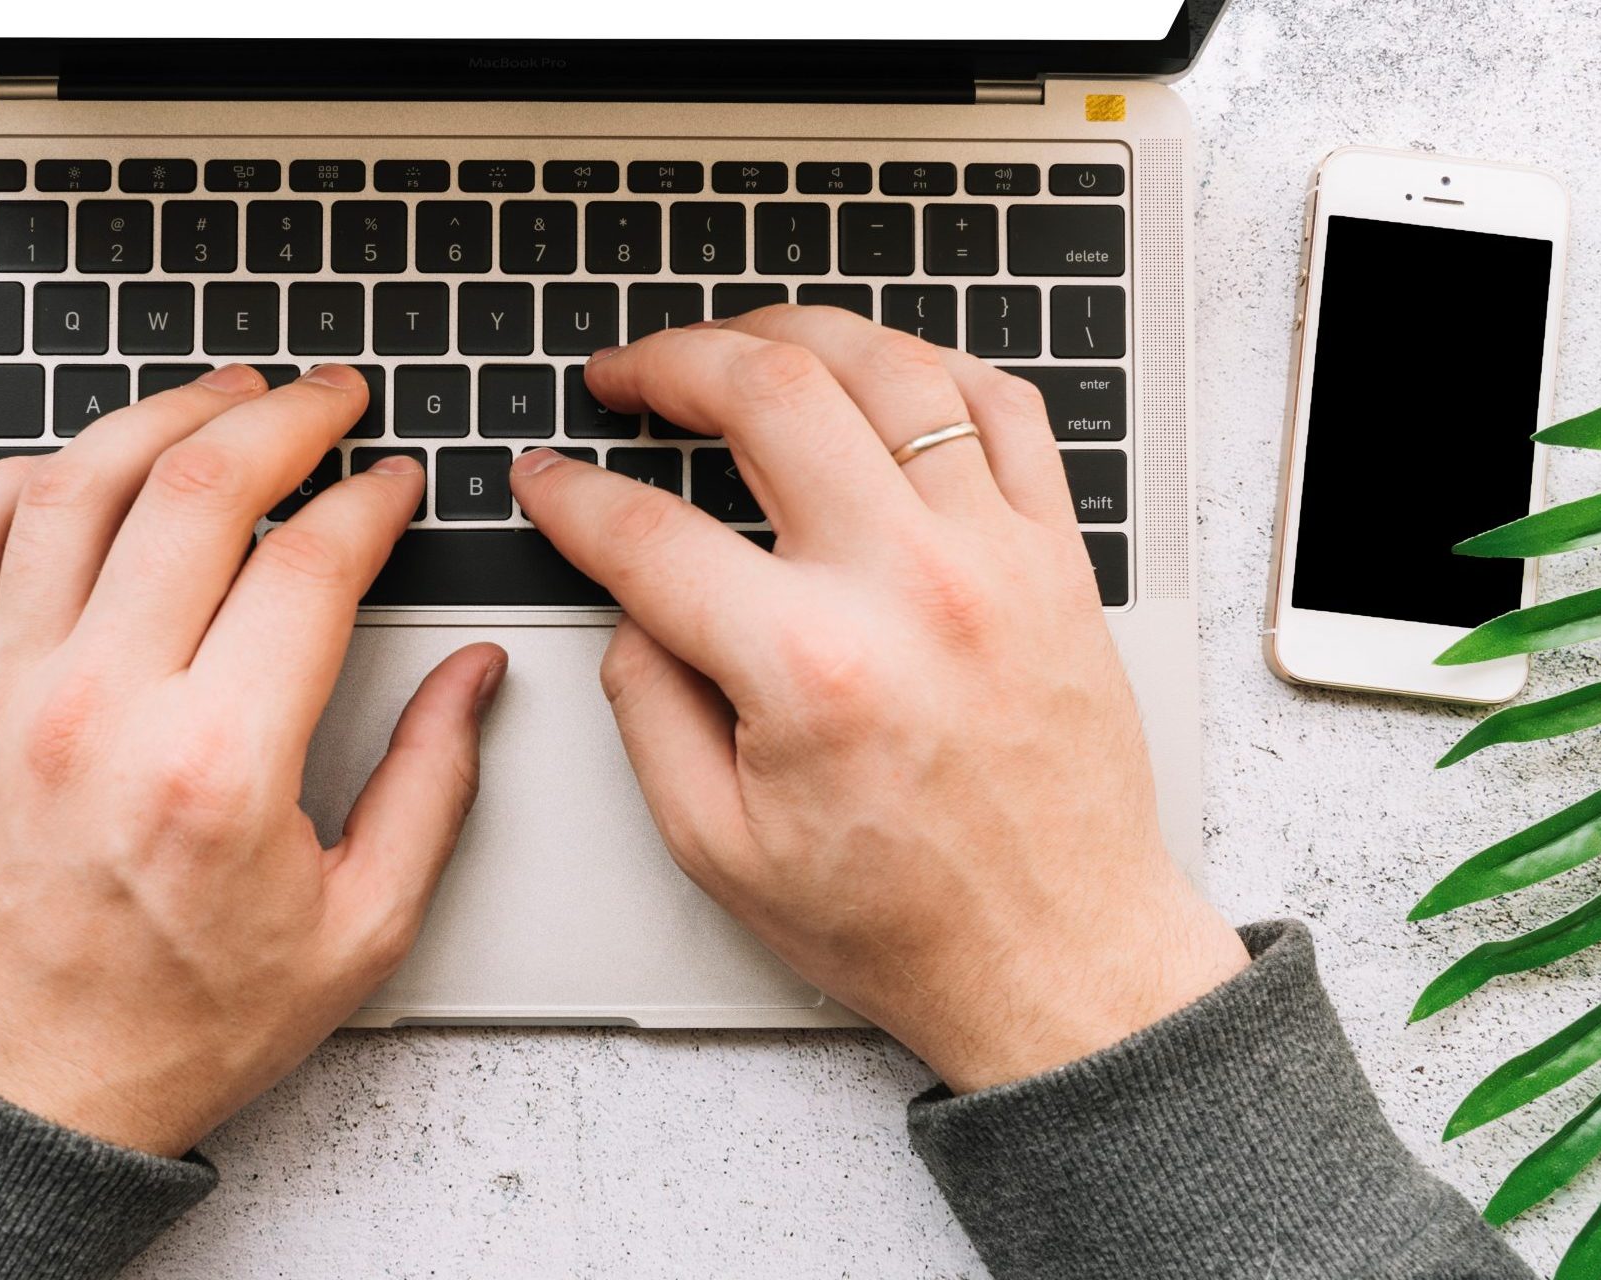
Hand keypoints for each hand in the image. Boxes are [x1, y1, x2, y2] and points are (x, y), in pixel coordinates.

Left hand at [0, 364, 504, 1156]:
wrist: (21, 1096)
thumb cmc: (179, 1025)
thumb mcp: (356, 932)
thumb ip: (431, 789)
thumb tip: (474, 679)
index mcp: (219, 765)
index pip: (309, 563)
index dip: (370, 499)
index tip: (395, 484)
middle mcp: (103, 709)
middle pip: (195, 491)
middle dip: (281, 417)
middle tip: (328, 398)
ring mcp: (8, 697)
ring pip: (73, 491)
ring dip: (156, 416)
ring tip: (220, 394)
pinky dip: (9, 483)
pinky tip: (68, 465)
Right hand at [512, 308, 1246, 1092]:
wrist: (1056, 953)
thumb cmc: (901, 917)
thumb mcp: (714, 845)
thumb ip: (647, 704)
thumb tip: (629, 599)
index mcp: (809, 669)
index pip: (647, 532)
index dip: (569, 492)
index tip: (544, 477)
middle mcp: (909, 588)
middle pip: (770, 392)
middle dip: (669, 361)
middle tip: (626, 375)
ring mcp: (995, 558)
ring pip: (889, 368)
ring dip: (792, 333)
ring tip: (736, 347)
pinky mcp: (1055, 557)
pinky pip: (1001, 407)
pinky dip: (928, 366)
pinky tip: (874, 374)